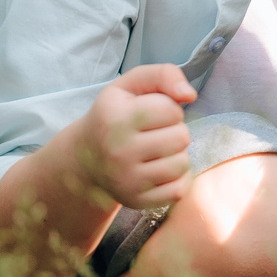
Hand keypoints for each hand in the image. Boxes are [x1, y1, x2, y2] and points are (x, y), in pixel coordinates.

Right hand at [75, 64, 196, 209]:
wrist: (87, 159)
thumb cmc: (115, 115)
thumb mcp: (131, 85)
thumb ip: (163, 75)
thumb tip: (190, 95)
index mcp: (115, 118)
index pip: (171, 109)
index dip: (168, 108)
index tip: (150, 113)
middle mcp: (118, 151)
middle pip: (181, 137)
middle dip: (174, 131)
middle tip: (154, 133)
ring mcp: (127, 180)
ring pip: (182, 164)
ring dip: (175, 155)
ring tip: (156, 151)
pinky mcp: (137, 201)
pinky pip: (179, 189)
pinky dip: (175, 179)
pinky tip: (158, 170)